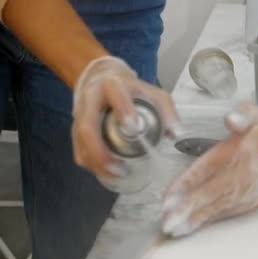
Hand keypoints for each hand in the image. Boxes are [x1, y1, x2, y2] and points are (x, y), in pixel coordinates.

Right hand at [71, 56, 179, 177]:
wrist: (102, 78)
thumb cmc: (130, 89)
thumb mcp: (152, 93)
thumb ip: (167, 110)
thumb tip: (175, 133)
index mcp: (112, 86)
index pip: (116, 95)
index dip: (124, 110)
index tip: (133, 129)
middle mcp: (91, 99)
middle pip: (87, 127)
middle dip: (100, 151)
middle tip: (119, 168)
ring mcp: (80, 114)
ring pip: (80, 141)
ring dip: (95, 161)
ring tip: (115, 174)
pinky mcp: (75, 127)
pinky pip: (78, 147)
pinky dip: (90, 162)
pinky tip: (104, 172)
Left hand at [161, 100, 257, 236]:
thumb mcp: (256, 115)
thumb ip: (243, 115)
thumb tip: (232, 119)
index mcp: (239, 154)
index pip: (206, 170)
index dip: (186, 184)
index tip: (169, 197)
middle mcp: (241, 176)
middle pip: (210, 195)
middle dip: (187, 210)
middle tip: (167, 222)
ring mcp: (245, 192)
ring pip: (216, 208)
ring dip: (195, 220)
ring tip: (175, 229)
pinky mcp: (248, 202)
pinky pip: (225, 213)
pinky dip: (207, 221)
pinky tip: (192, 227)